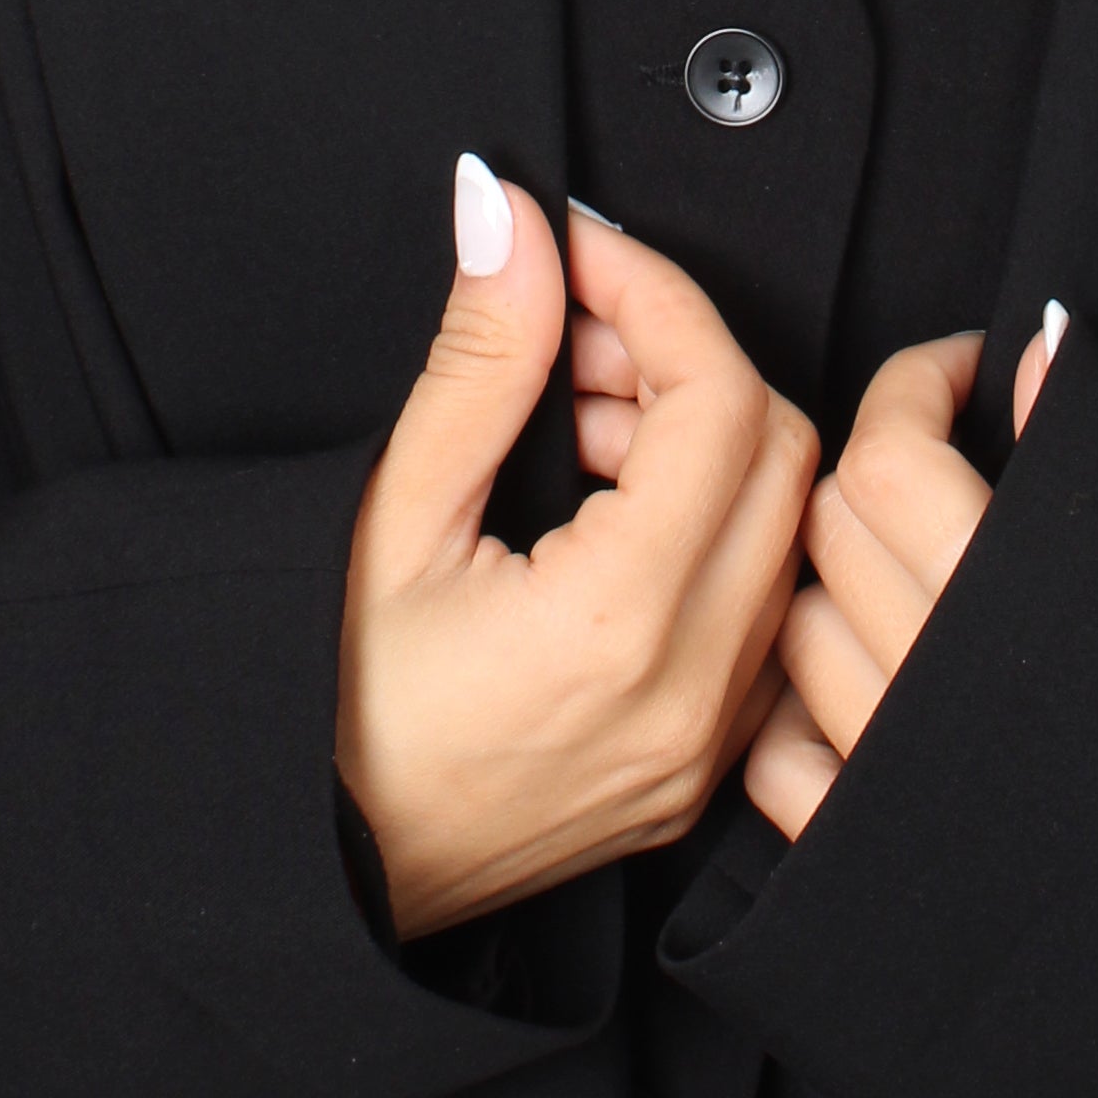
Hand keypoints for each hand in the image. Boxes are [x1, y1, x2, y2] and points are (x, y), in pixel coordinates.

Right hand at [337, 159, 818, 941]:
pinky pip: (760, 612)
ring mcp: (704, 745)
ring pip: (781, 532)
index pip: (719, 402)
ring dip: (701, 445)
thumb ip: (482, 357)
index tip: (585, 254)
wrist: (316, 877)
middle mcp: (687, 696)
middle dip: (687, 362)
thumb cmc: (327, 711)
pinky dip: (710, 532)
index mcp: (616, 628)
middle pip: (780, 454)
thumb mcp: (392, 513)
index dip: (658, 297)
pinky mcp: (698, 771)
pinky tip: (607, 511)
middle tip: (575, 339)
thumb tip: (513, 220)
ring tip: (572, 427)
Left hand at [742, 304, 1065, 841]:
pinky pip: (783, 760)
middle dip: (872, 467)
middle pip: (831, 526)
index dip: (917, 383)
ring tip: (910, 581)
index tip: (961, 371)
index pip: (893, 453)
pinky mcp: (869, 864)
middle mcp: (931, 686)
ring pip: (796, 629)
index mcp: (1008, 601)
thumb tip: (1041, 346)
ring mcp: (891, 778)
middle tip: (934, 458)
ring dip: (832, 585)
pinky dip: (803, 716)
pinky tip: (863, 699)